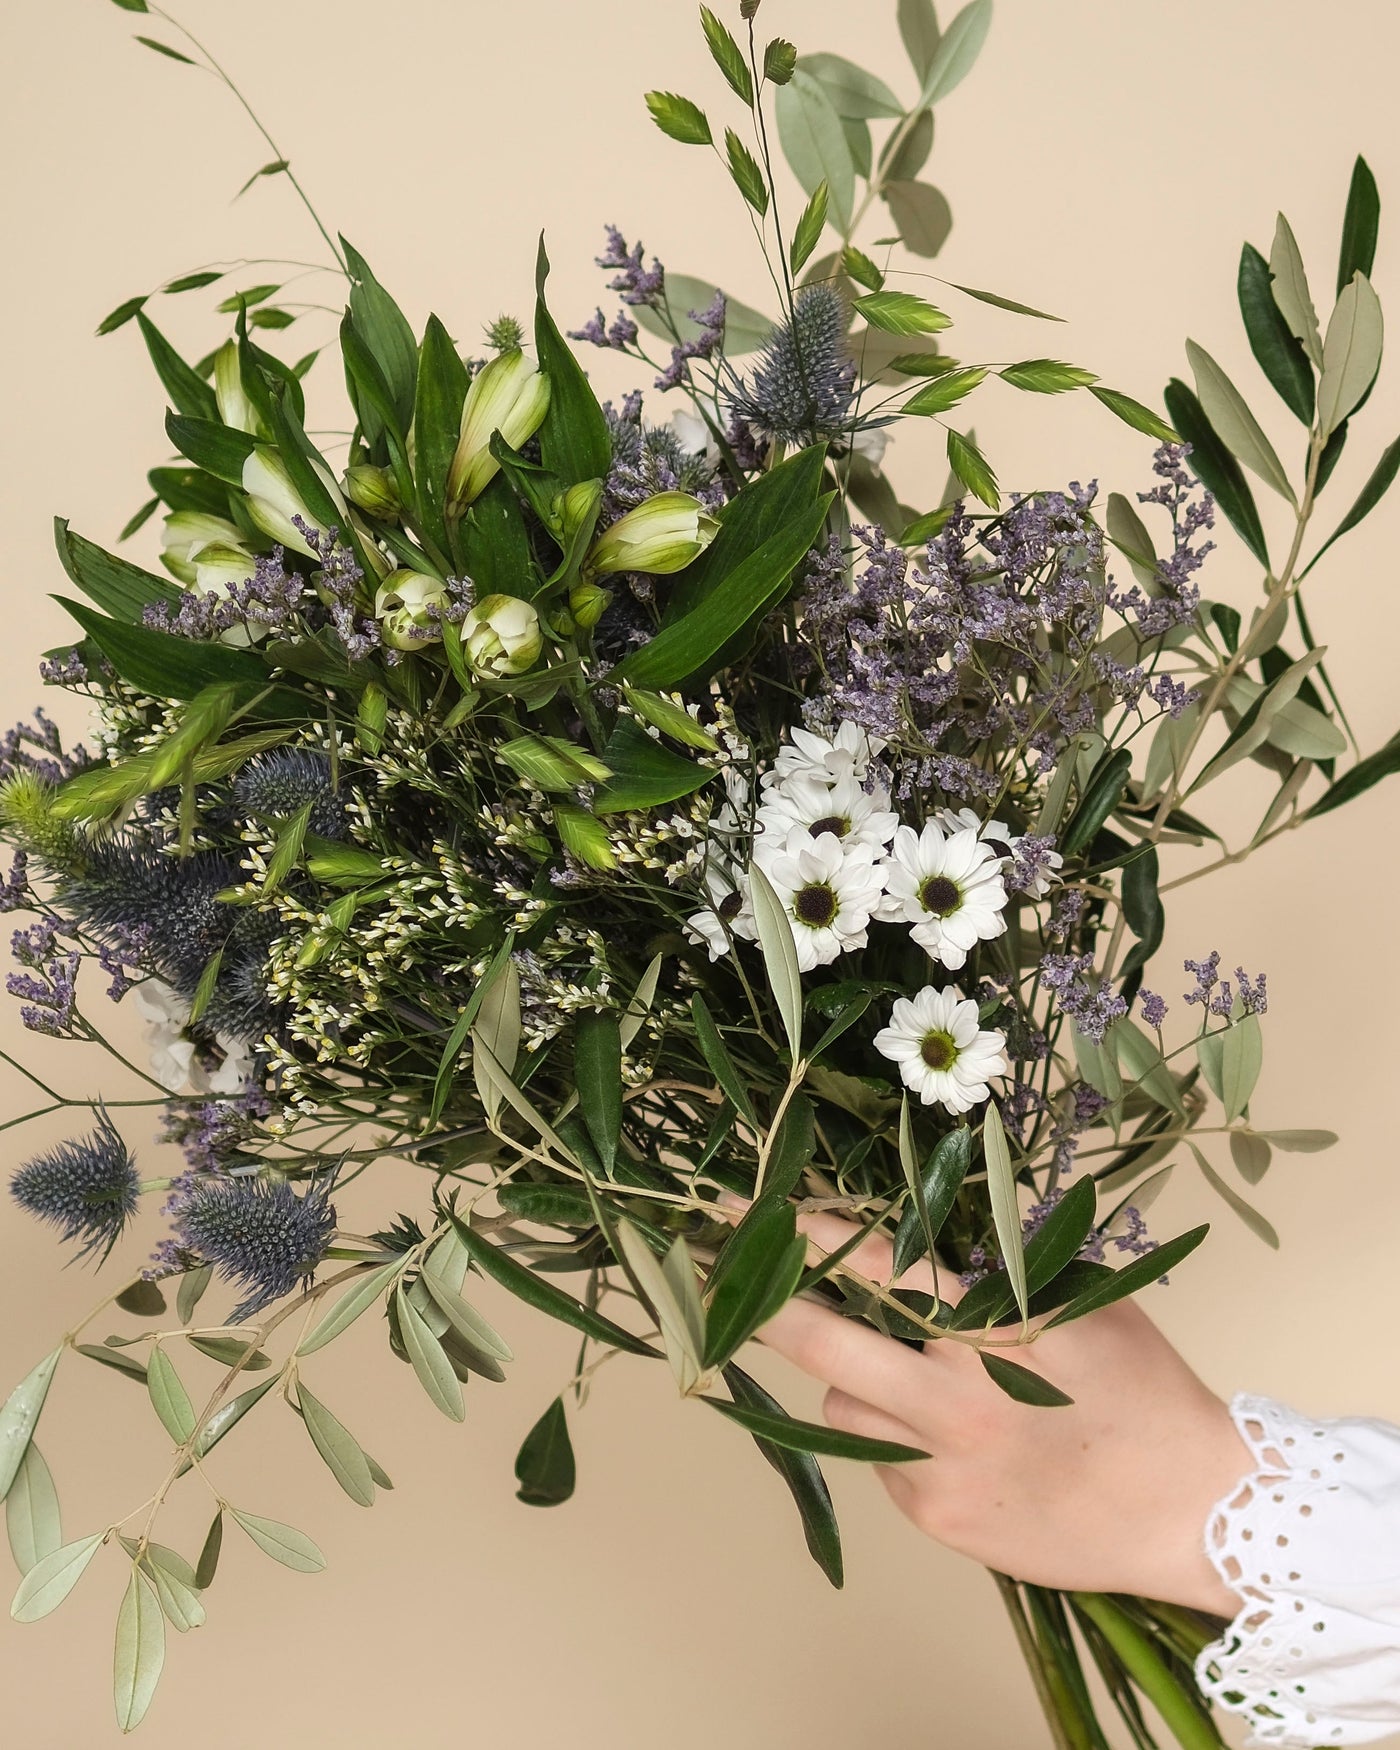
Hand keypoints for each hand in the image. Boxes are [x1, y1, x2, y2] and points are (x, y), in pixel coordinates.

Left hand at [756, 1211, 1249, 1616]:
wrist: (1197, 1512)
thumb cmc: (1146, 1391)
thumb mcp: (1085, 1298)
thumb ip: (1005, 1262)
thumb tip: (936, 1219)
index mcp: (992, 1329)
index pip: (877, 1267)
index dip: (809, 1234)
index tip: (752, 1209)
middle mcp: (954, 1398)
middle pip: (822, 1341)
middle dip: (763, 1303)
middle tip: (719, 1274)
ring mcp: (939, 1466)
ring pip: (843, 1406)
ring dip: (854, 1380)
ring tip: (910, 1377)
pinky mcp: (938, 1519)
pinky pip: (881, 1462)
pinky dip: (895, 1439)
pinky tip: (951, 1439)